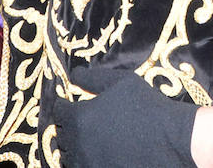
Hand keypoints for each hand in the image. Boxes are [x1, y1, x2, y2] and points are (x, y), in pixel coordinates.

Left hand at [53, 66, 197, 167]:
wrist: (174, 140)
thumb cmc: (146, 106)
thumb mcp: (118, 81)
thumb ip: (90, 78)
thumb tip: (73, 75)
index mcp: (80, 118)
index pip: (58, 112)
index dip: (64, 105)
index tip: (69, 103)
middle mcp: (81, 145)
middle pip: (62, 136)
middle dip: (68, 126)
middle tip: (79, 121)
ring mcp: (91, 165)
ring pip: (70, 158)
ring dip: (74, 148)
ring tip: (88, 140)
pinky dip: (87, 161)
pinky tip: (99, 154)